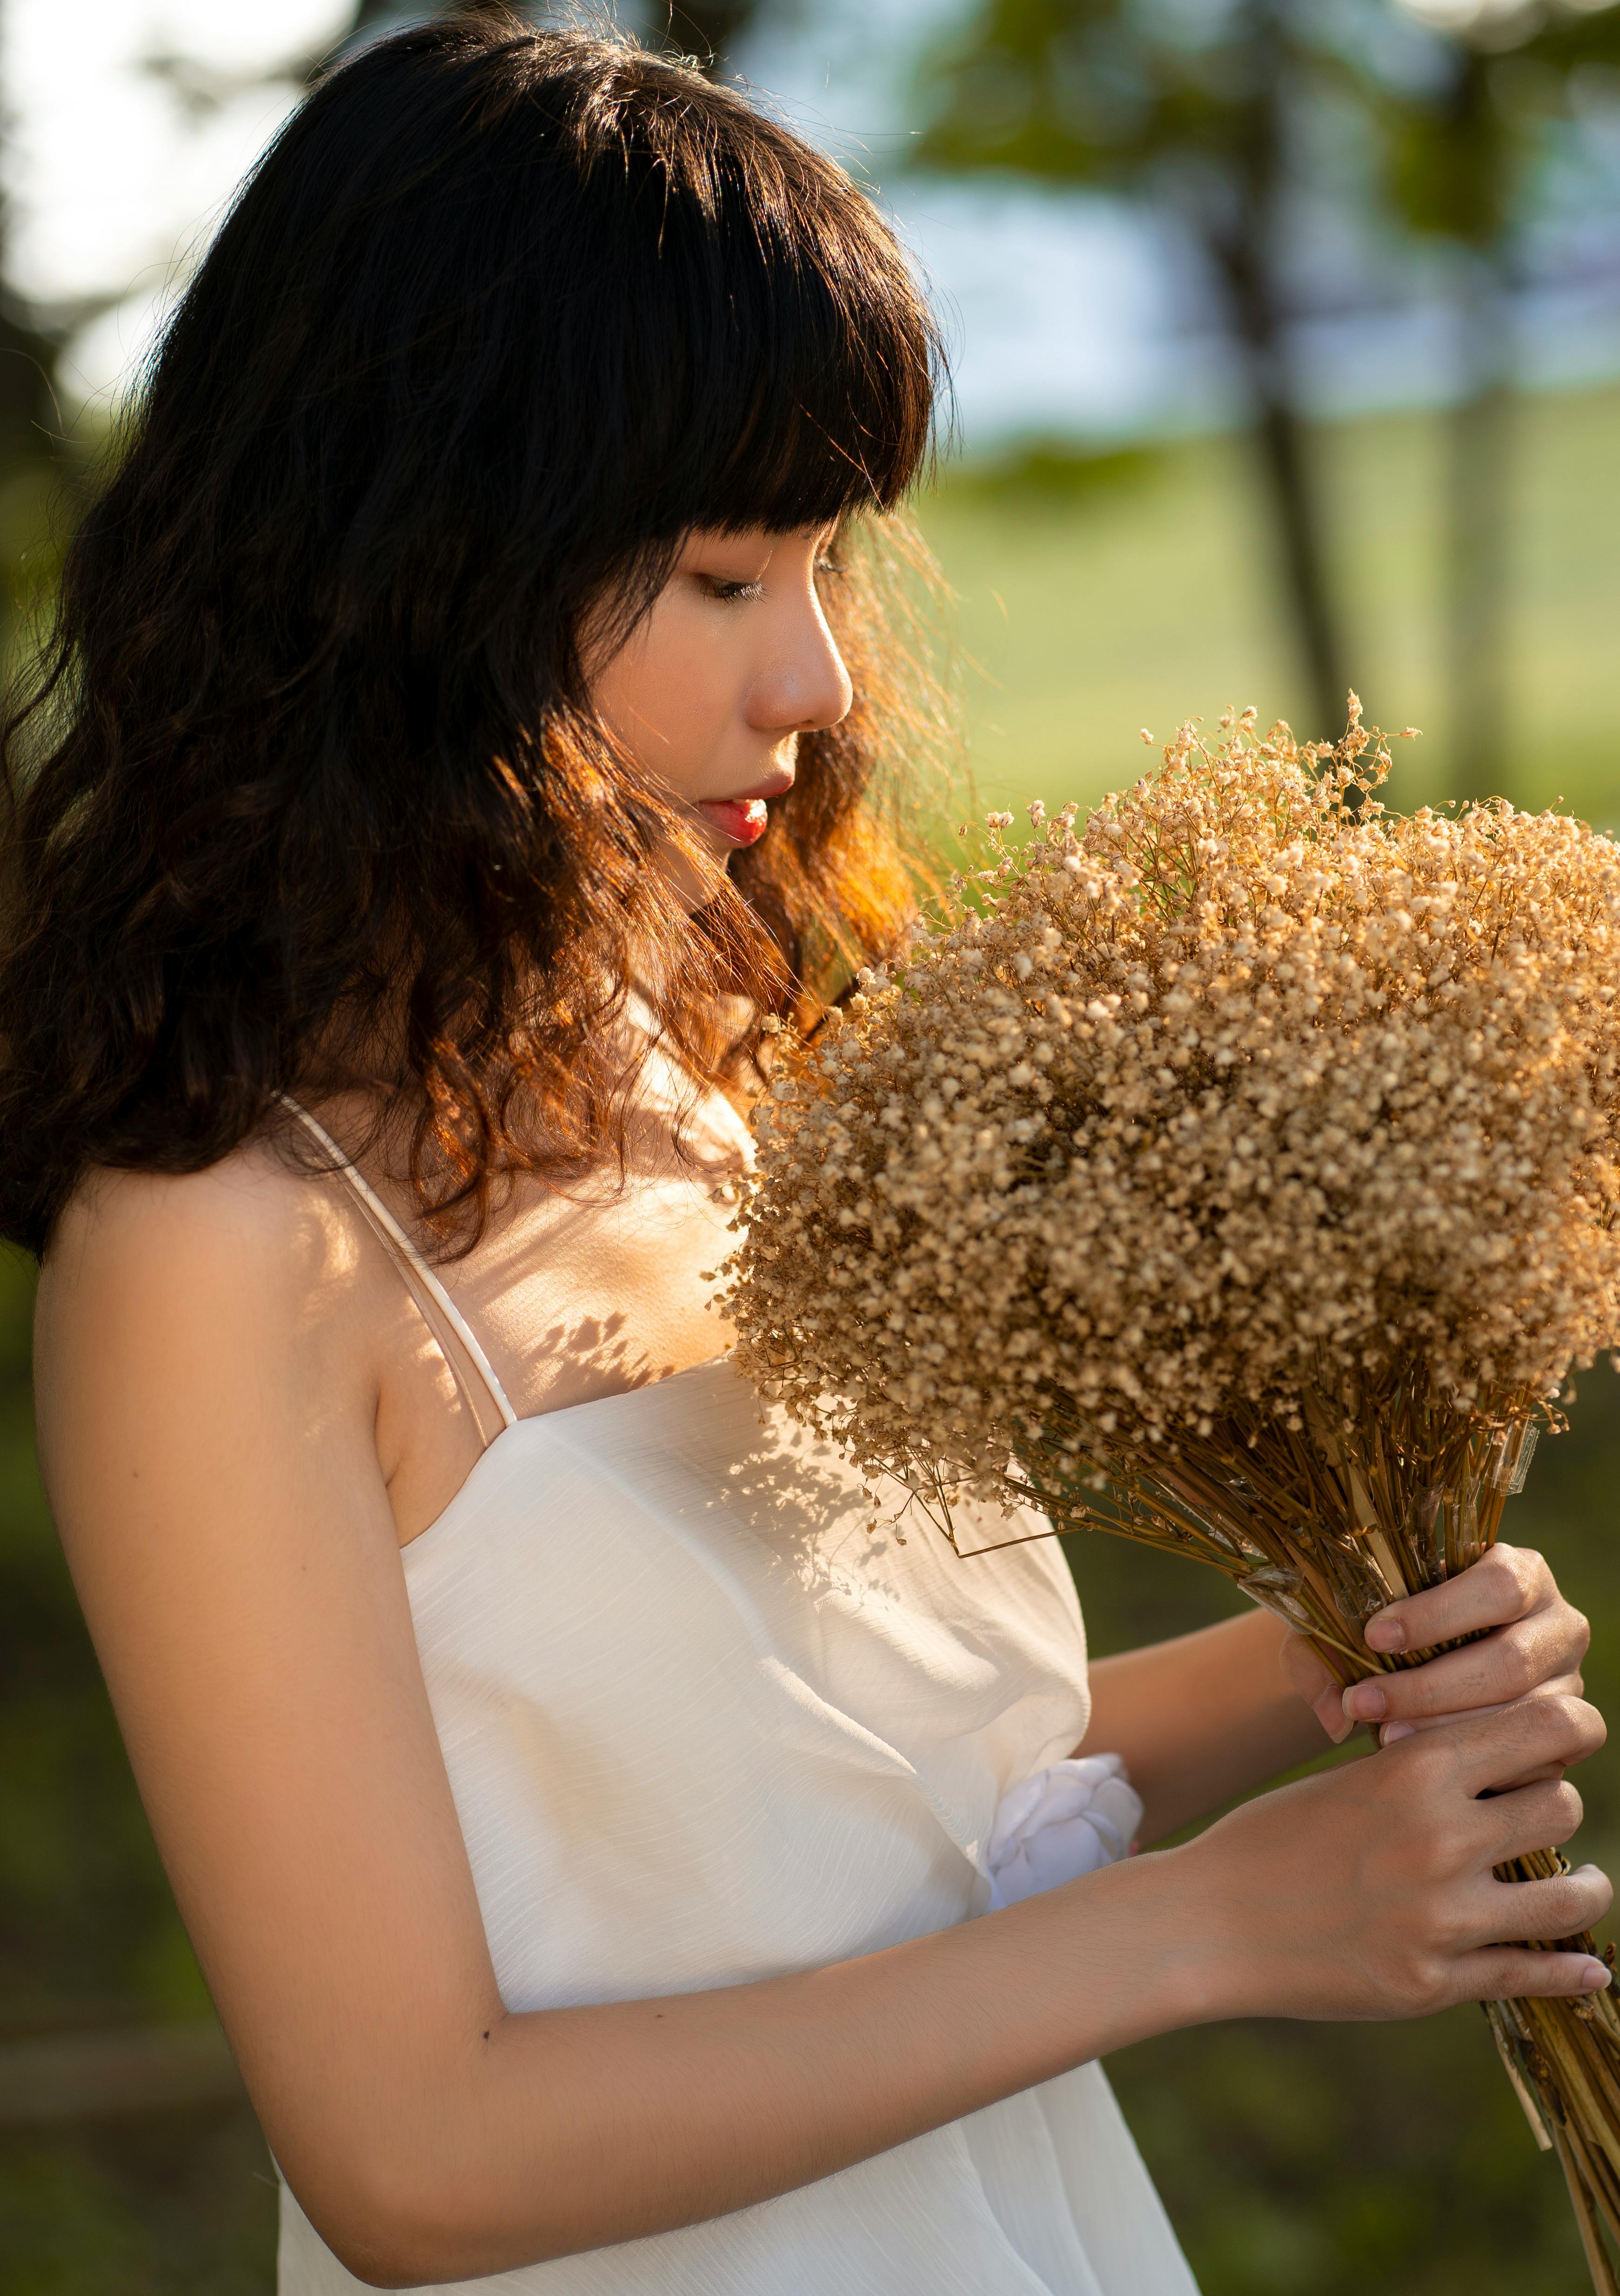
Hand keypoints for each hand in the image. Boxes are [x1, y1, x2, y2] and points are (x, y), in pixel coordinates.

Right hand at [1177, 1692, 1611, 2021]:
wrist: (1210, 1920)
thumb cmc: (1274, 1836)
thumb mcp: (1352, 1778)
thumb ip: (1428, 1771)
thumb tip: (1510, 1763)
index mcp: (1415, 1768)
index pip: (1547, 1728)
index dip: (1571, 1730)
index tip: (1569, 1740)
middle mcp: (1440, 1837)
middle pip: (1563, 1804)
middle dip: (1556, 1805)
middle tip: (1539, 1817)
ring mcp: (1441, 1917)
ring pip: (1570, 1895)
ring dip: (1583, 1889)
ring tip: (1581, 1887)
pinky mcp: (1433, 1983)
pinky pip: (1534, 1974)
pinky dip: (1571, 1970)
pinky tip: (1585, 1967)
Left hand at [1282, 1543, 1588, 1752]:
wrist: (1424, 1663)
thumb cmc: (1388, 1627)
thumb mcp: (1354, 1617)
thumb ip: (1327, 1649)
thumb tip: (1334, 1715)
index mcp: (1523, 1574)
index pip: (1498, 1586)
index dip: (1436, 1614)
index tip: (1374, 1636)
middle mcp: (1559, 1626)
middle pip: (1511, 1660)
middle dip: (1430, 1688)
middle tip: (1365, 1703)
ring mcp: (1569, 1685)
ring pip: (1525, 1716)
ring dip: (1449, 1732)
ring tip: (1384, 1737)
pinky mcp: (1566, 1738)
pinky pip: (1535, 1761)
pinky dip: (1479, 1766)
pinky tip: (1429, 1769)